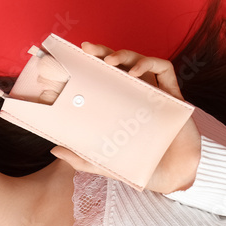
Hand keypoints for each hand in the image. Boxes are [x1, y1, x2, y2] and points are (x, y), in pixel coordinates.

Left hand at [48, 42, 200, 193]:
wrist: (169, 176)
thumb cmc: (136, 165)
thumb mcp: (101, 162)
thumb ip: (78, 157)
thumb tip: (53, 149)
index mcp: (117, 103)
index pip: (101, 77)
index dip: (89, 65)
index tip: (72, 59)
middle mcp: (134, 93)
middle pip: (118, 64)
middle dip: (102, 51)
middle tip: (87, 49)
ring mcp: (153, 91)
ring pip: (139, 60)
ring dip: (123, 55)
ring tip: (108, 60)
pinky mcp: (172, 94)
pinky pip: (164, 69)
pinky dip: (149, 64)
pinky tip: (135, 72)